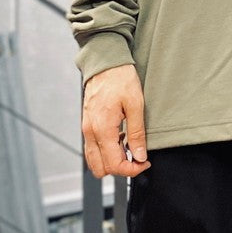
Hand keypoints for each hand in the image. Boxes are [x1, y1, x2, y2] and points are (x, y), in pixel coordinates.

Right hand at [81, 63, 151, 178]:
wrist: (105, 63)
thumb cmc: (120, 79)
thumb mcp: (136, 105)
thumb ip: (136, 133)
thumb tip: (140, 156)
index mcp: (102, 129)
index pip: (114, 165)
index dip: (132, 169)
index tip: (145, 162)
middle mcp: (90, 132)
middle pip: (100, 169)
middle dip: (121, 168)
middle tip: (138, 157)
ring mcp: (87, 129)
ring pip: (94, 161)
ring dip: (112, 160)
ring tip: (129, 147)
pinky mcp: (87, 125)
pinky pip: (93, 148)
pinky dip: (106, 151)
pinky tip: (120, 138)